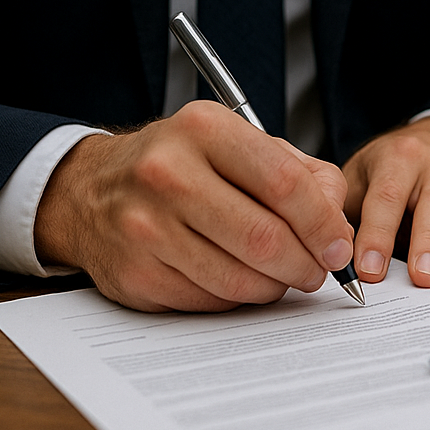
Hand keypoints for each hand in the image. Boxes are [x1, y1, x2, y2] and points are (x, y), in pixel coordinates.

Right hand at [34, 101, 354, 311]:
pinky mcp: (133, 274)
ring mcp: (145, 227)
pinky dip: (237, 297)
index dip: (323, 223)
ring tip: (282, 275)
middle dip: (305, 264)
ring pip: (238, 279)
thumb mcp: (240, 144)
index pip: (284, 183)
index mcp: (204, 129)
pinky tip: (239, 279)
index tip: (339, 246)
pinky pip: (208, 300)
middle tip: (318, 270)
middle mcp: (168, 173)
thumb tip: (339, 228)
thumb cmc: (181, 164)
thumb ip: (303, 174)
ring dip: (275, 286)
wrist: (90, 189)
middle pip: (264, 238)